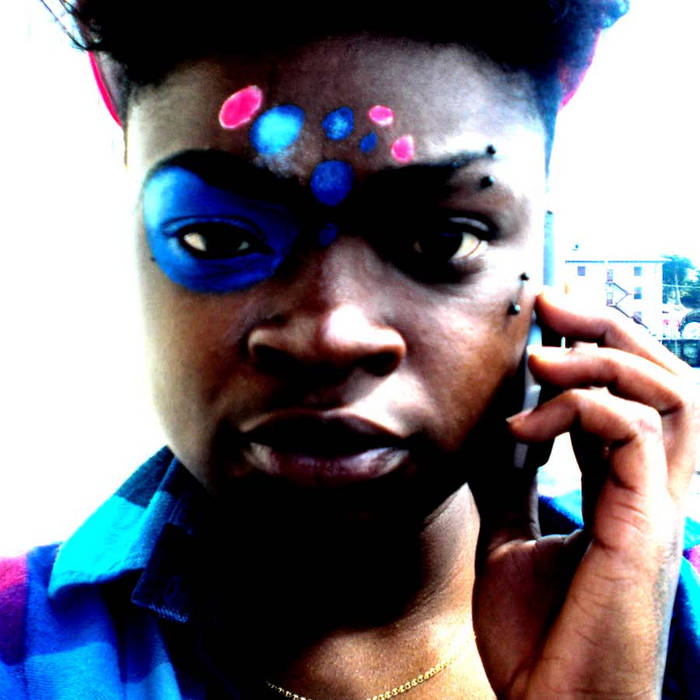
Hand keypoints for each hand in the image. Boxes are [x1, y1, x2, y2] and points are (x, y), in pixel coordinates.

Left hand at [473, 289, 698, 698]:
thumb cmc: (538, 636)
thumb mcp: (510, 537)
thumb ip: (512, 482)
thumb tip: (496, 427)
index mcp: (623, 490)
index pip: (630, 395)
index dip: (593, 347)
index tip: (544, 317)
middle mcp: (652, 490)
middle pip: (665, 377)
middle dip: (610, 328)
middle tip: (551, 300)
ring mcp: (658, 505)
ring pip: (668, 391)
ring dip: (597, 357)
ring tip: (536, 357)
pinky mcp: (647, 524)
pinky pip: (635, 430)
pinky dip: (578, 408)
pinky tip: (523, 428)